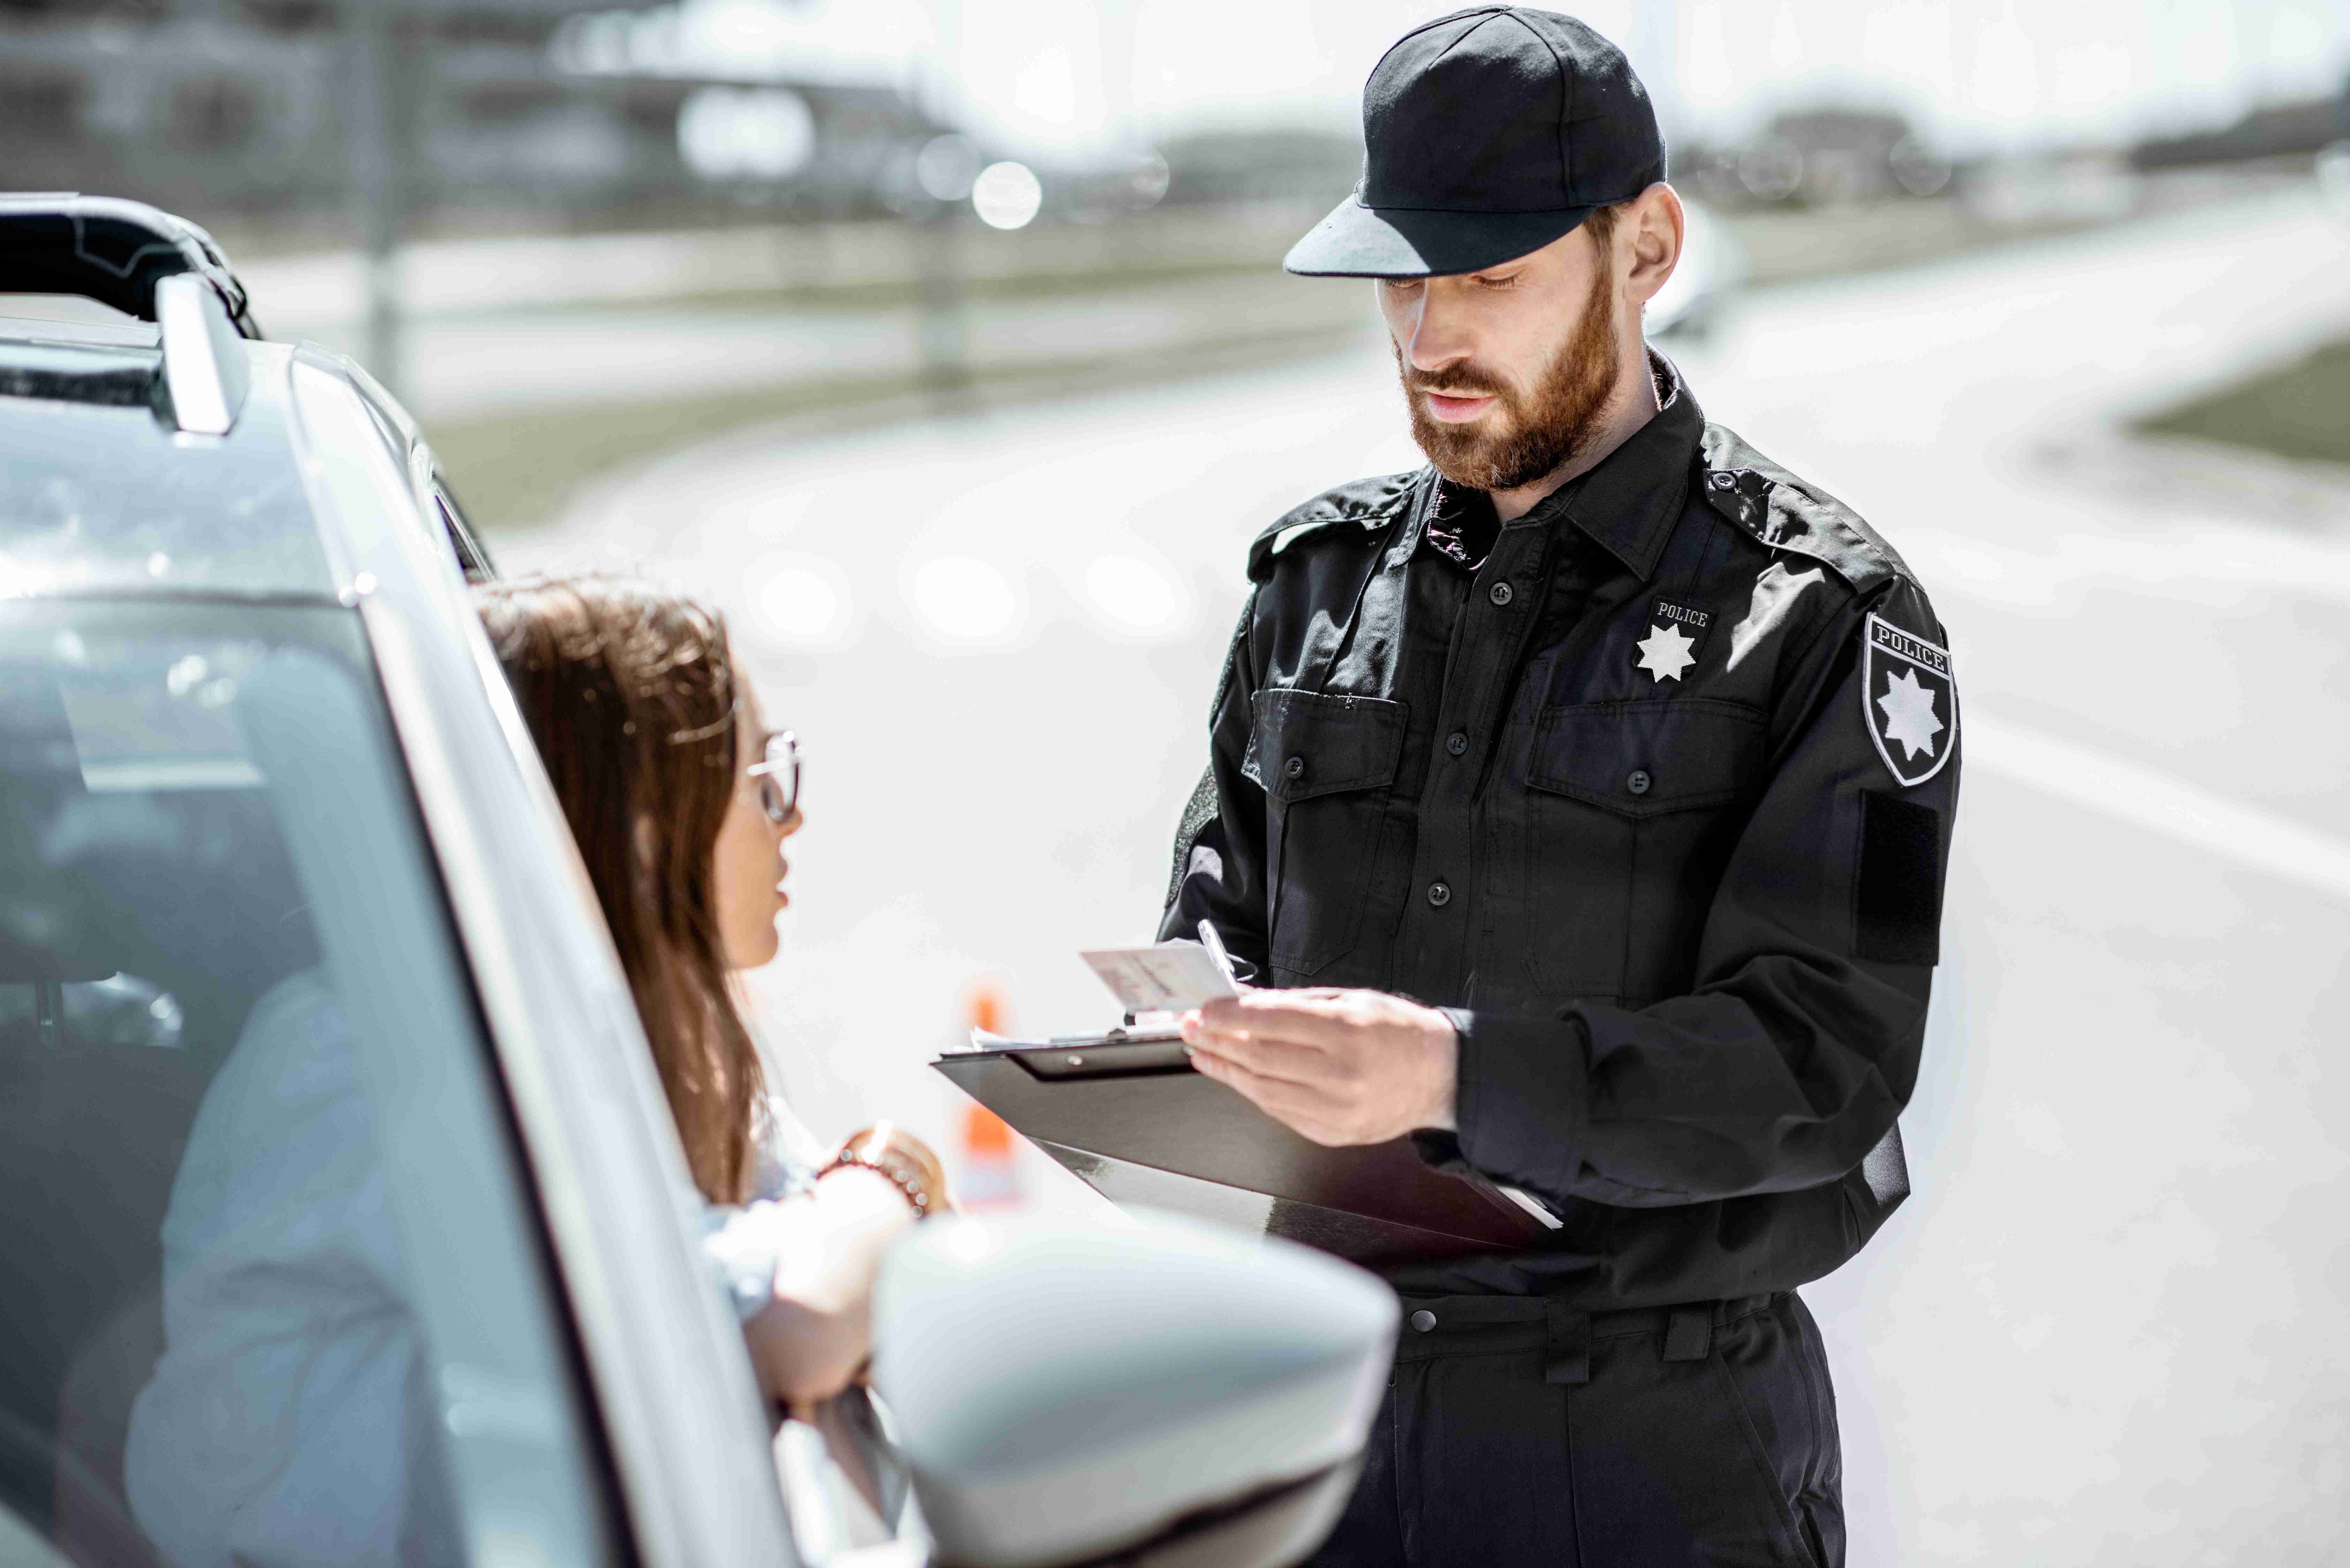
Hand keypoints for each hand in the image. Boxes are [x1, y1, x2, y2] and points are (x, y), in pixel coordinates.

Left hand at [1180, 988, 1457, 1146]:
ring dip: (1225, 1069)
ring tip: (1202, 1052)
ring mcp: (1336, 1109)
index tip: (1203, 1010)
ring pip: (1262, 1089)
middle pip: (1259, 1057)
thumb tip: (1244, 1003)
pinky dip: (1252, 1092)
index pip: (1271, 1022)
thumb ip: (1296, 1004)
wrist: (1440, 1076)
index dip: (1229, 1016)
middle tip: (1190, 1028)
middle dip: (1217, 1041)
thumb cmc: (1397, 1032)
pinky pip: (1279, 1112)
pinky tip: (1235, 1076)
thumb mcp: (1351, 1000)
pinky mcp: (1332, 1133)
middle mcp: (1341, 1074)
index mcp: (1347, 1031)